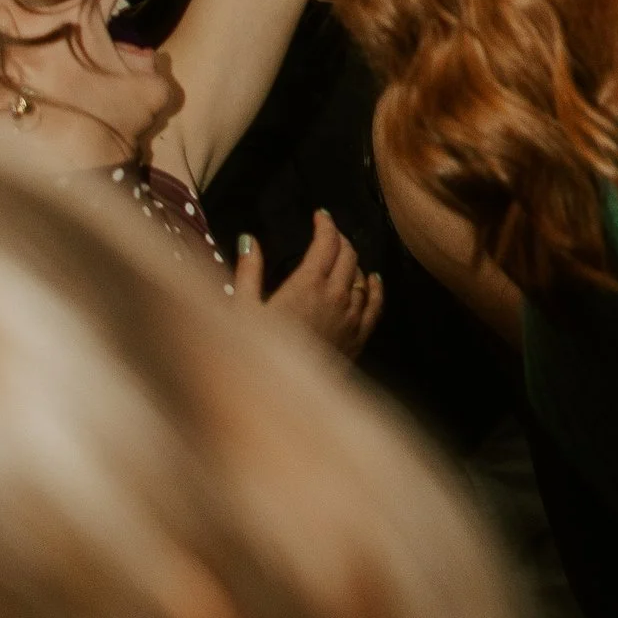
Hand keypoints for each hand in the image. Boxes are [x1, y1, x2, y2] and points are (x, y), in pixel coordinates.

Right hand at [239, 206, 382, 358]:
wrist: (281, 401)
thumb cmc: (254, 356)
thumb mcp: (242, 310)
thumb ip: (248, 272)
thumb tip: (249, 240)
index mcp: (307, 286)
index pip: (326, 243)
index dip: (325, 225)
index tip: (320, 216)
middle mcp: (335, 297)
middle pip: (348, 255)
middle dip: (339, 239)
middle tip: (328, 233)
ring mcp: (351, 318)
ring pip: (362, 277)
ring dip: (354, 262)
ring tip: (343, 255)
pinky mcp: (358, 339)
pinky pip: (375, 306)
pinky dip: (375, 288)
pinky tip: (374, 280)